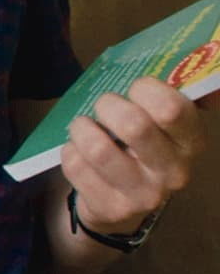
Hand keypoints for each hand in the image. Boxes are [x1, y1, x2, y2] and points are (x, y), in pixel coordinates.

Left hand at [64, 74, 203, 239]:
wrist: (124, 201)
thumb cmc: (143, 143)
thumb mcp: (165, 119)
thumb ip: (179, 91)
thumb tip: (203, 64)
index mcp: (191, 142)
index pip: (172, 108)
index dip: (145, 88)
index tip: (136, 89)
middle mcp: (174, 172)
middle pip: (133, 125)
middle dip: (109, 105)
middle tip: (105, 106)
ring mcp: (143, 196)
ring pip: (98, 147)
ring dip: (82, 127)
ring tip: (85, 127)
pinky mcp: (111, 209)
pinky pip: (75, 164)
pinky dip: (70, 150)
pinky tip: (80, 152)